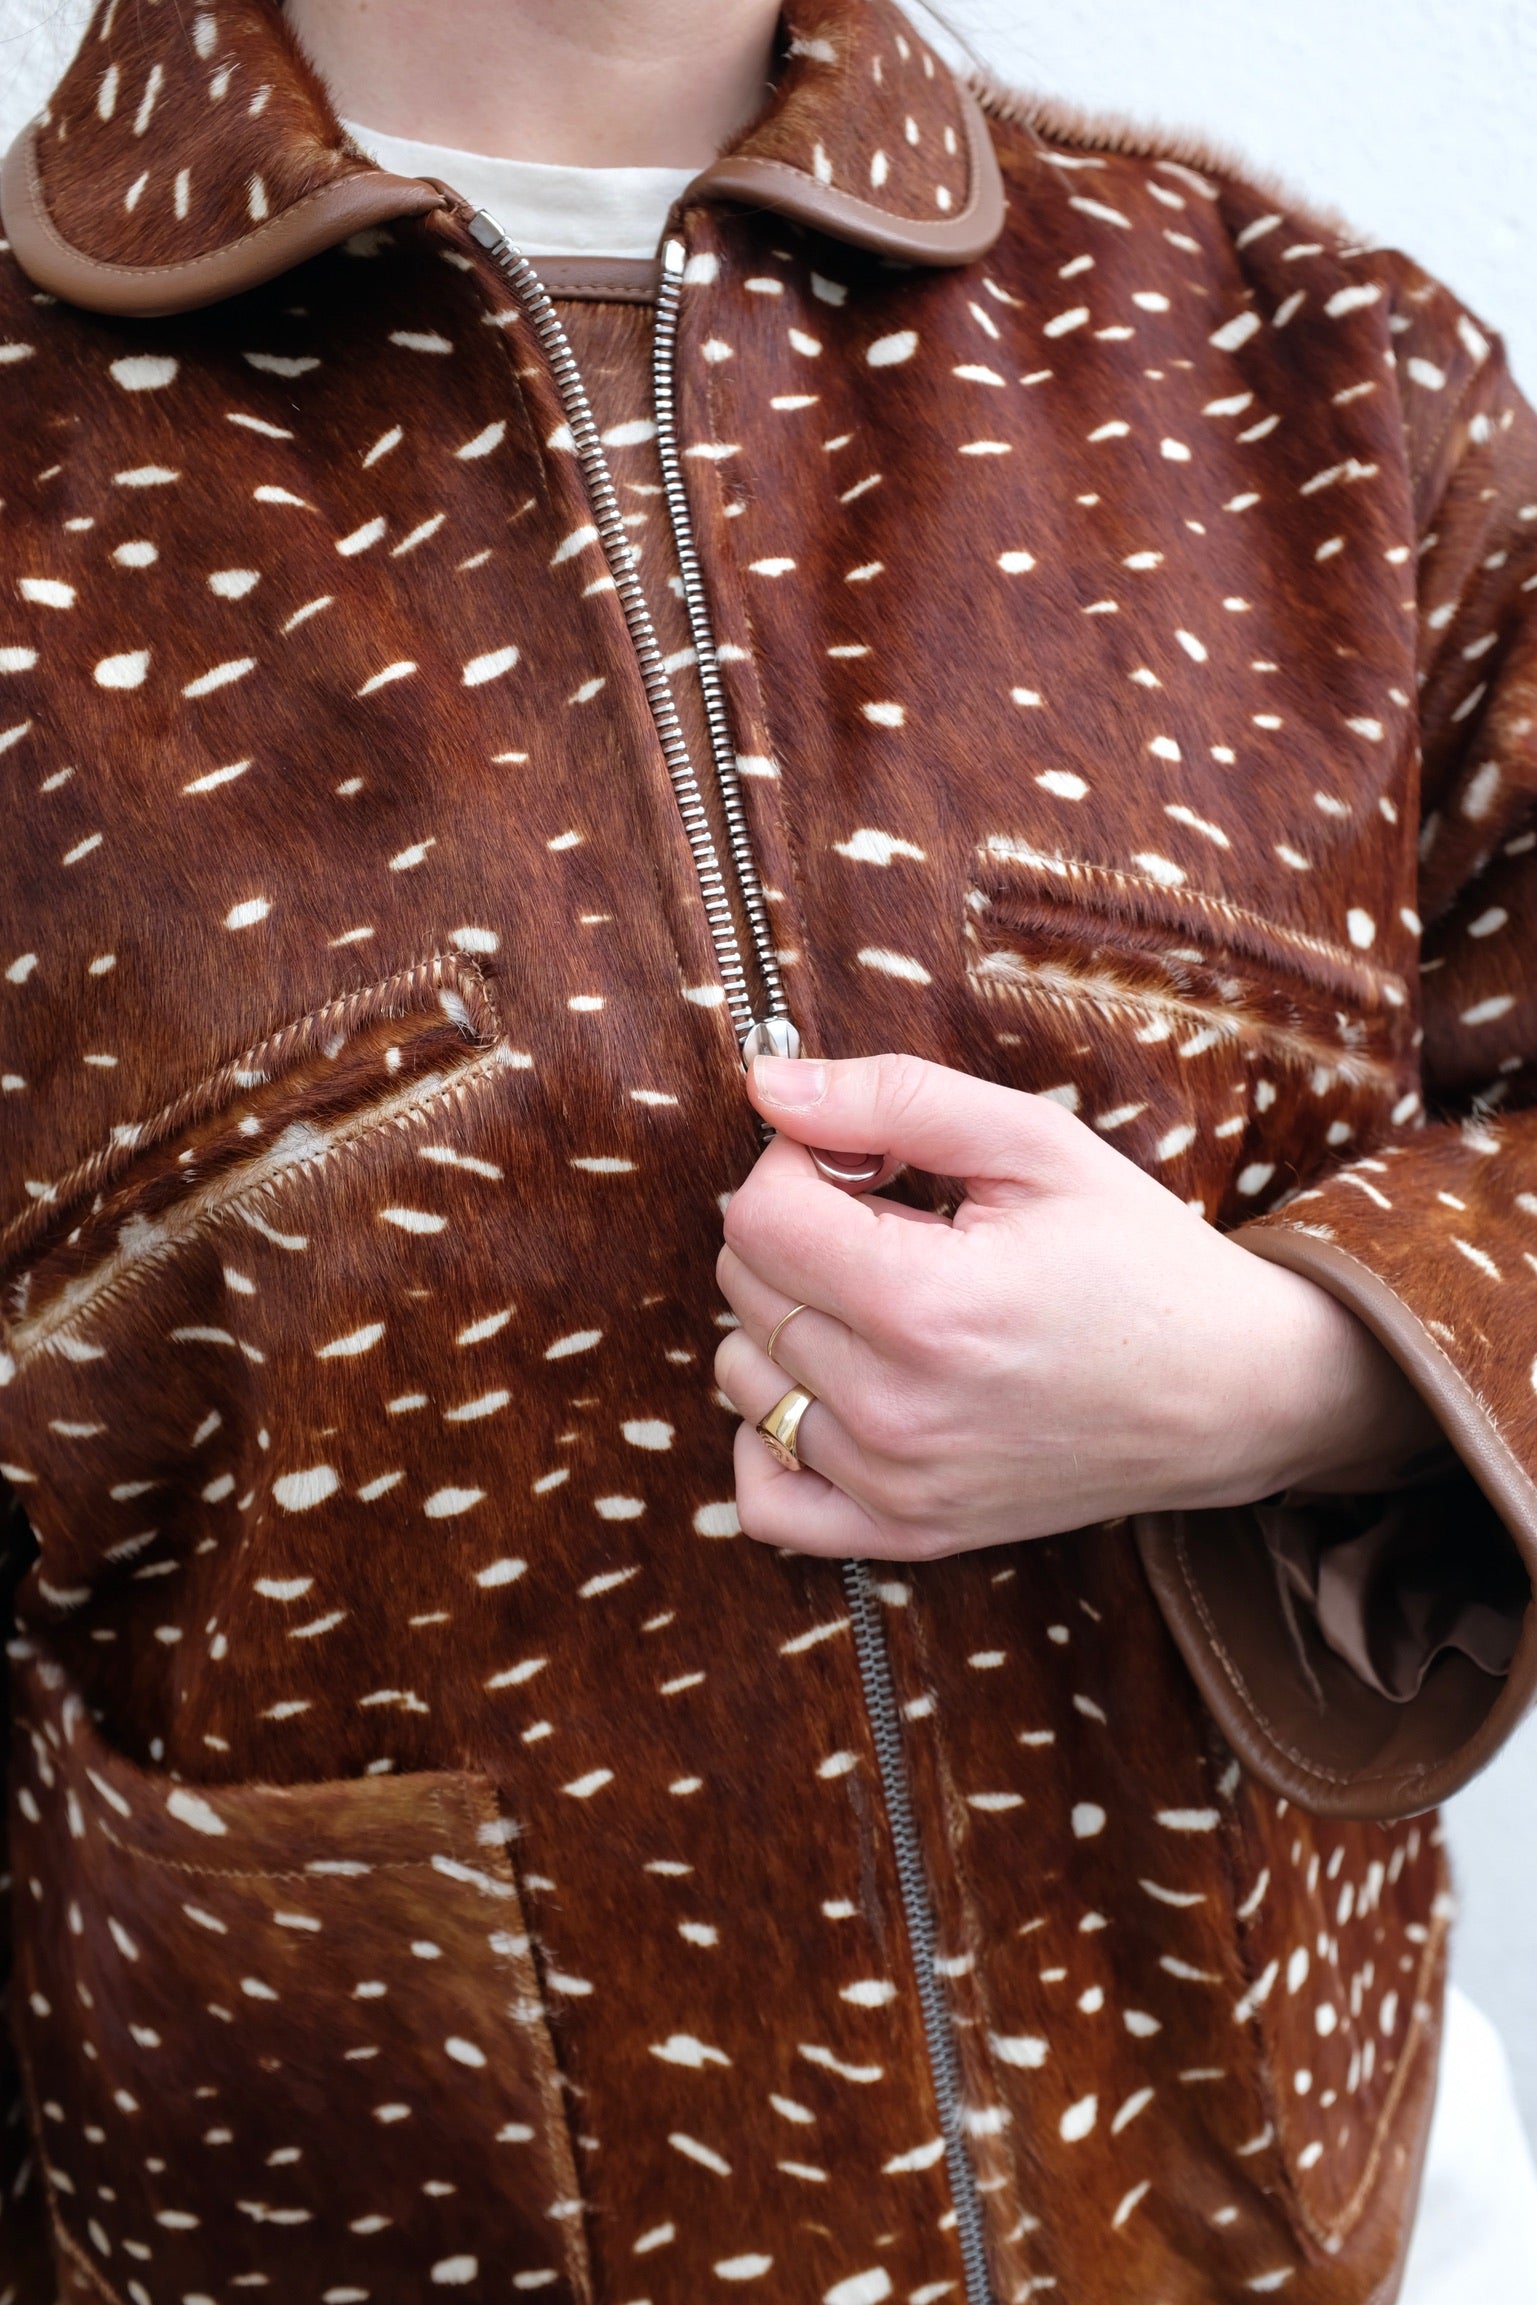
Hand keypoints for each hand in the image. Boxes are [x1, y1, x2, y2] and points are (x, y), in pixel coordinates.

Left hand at [714, 1054, 1439, 1559]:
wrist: (1231, 1390)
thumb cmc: (1137, 1256)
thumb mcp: (1034, 1143)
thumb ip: (892, 1099)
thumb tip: (766, 1087)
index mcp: (924, 1305)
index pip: (758, 1214)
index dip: (801, 1164)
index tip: (870, 1167)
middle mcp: (895, 1410)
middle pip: (745, 1287)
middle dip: (800, 1233)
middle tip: (897, 1228)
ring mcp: (895, 1484)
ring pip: (744, 1376)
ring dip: (790, 1325)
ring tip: (888, 1305)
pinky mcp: (905, 1532)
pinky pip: (766, 1495)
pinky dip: (774, 1439)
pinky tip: (839, 1390)